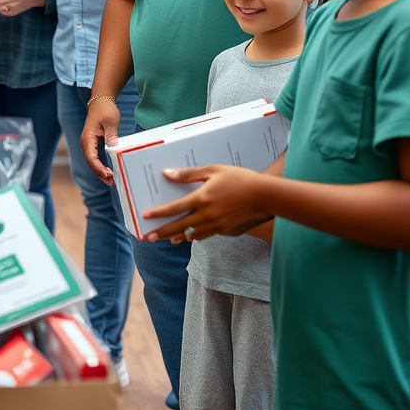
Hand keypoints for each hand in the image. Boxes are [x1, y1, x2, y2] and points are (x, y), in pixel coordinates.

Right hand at [79, 97, 119, 184]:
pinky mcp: (94, 144)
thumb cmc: (105, 110)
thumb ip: (111, 135)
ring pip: (93, 162)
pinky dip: (101, 165)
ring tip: (111, 181)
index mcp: (87, 138)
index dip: (98, 168)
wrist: (101, 101)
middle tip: (112, 182)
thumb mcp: (110, 121)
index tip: (108, 174)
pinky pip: (96, 158)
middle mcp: (86, 143)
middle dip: (100, 173)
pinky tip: (109, 171)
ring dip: (100, 171)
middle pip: (91, 163)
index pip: (91, 158)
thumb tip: (113, 148)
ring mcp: (89, 144)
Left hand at [141, 165, 269, 242]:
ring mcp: (216, 225)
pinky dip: (192, 237)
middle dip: (161, 233)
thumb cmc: (238, 178)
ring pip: (190, 235)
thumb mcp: (213, 170)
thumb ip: (189, 174)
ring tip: (164, 239)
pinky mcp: (224, 230)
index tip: (145, 217)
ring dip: (175, 237)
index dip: (159, 214)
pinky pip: (204, 236)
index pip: (175, 208)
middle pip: (179, 226)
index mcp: (202, 198)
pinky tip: (186, 237)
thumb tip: (167, 174)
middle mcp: (207, 215)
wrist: (264, 195)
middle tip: (147, 238)